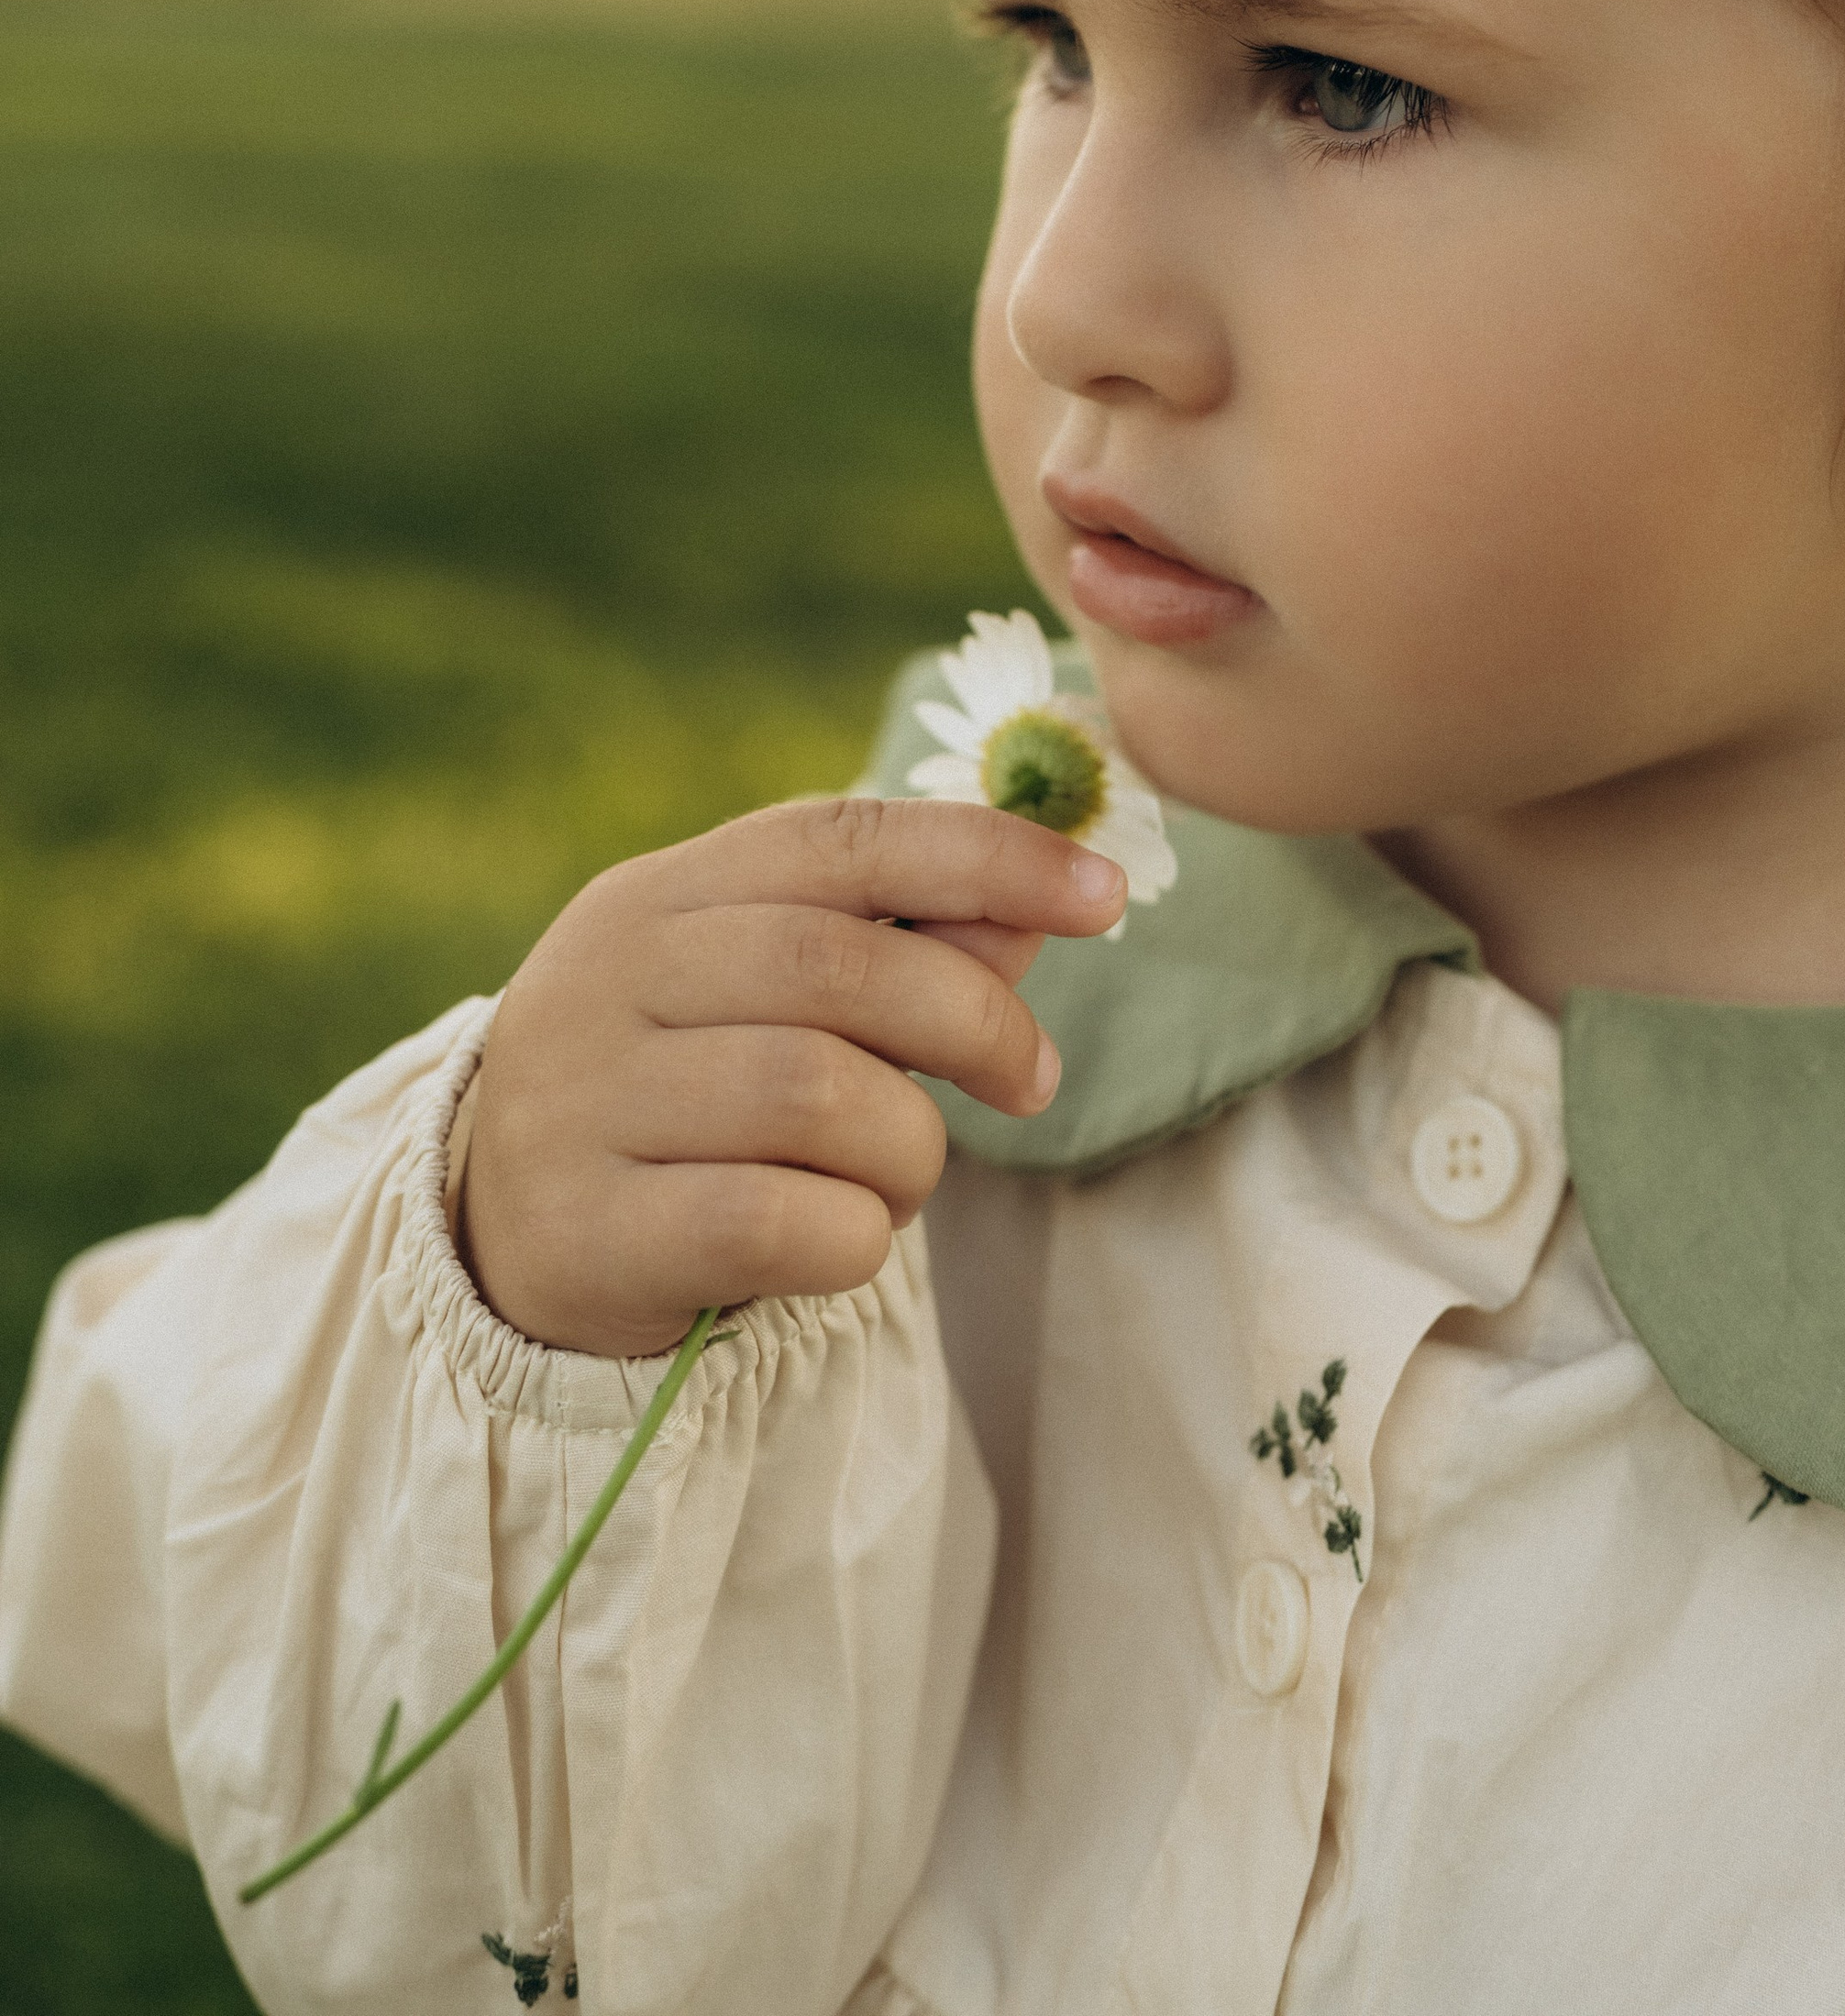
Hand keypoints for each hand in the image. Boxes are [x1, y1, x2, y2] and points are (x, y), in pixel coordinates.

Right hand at [460, 795, 1126, 1353]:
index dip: (985, 856)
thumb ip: (903, 943)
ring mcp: (583, 1101)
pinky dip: (854, 1238)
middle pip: (839, 968)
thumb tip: (1043, 905)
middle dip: (975, 1022)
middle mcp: (610, 976)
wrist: (504, 1235)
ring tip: (902, 1175)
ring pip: (818, 1098)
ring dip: (911, 1150)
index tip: (1105, 897)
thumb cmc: (684, 1092)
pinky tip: (839, 1241)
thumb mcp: (771, 996)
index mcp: (664, 893)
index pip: (839, 838)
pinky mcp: (586, 1230)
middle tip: (1030, 1080)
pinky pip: (777, 1223)